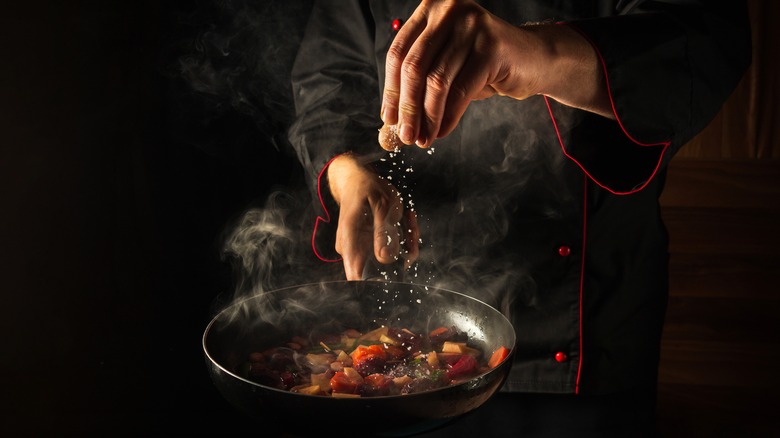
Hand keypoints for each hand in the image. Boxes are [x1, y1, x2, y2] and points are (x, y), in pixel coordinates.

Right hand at [327, 154, 419, 279]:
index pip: (356, 276)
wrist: (357, 180)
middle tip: (411, 231)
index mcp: (349, 240)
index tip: (399, 272)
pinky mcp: (373, 245)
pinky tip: (406, 220)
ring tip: (409, 219)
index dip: (377, 282)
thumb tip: (385, 259)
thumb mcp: (381, 205)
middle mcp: (353, 249)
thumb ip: (383, 232)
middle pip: (381, 268)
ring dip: (406, 243)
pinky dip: (404, 237)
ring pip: (391, 259)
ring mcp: (363, 248)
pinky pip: (393, 249)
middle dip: (402, 254)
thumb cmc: (367, 189)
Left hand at [380, 0, 611, 148]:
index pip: (399, 52)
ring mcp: (471, 26)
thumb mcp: (446, 66)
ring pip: (436, 81)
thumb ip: (420, 82)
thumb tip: (392, 119)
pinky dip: (449, 117)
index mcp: (430, 10)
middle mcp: (449, 11)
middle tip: (406, 135)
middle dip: (407, 107)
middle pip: (414, 66)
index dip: (391, 89)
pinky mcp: (492, 46)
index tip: (388, 119)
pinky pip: (461, 90)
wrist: (533, 60)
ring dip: (428, 117)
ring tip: (424, 139)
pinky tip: (443, 131)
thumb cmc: (484, 65)